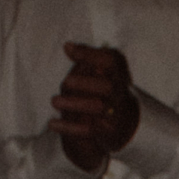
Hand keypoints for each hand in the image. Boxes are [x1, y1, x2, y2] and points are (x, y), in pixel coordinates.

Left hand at [52, 38, 139, 173]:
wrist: (125, 125)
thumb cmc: (105, 93)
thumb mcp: (99, 74)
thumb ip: (86, 59)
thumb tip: (67, 46)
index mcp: (118, 75)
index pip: (112, 61)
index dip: (92, 55)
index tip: (68, 49)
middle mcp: (120, 94)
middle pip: (108, 87)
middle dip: (85, 83)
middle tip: (65, 82)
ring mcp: (116, 115)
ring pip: (99, 108)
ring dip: (75, 104)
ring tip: (54, 101)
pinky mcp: (107, 133)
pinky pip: (89, 131)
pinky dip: (69, 128)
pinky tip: (52, 123)